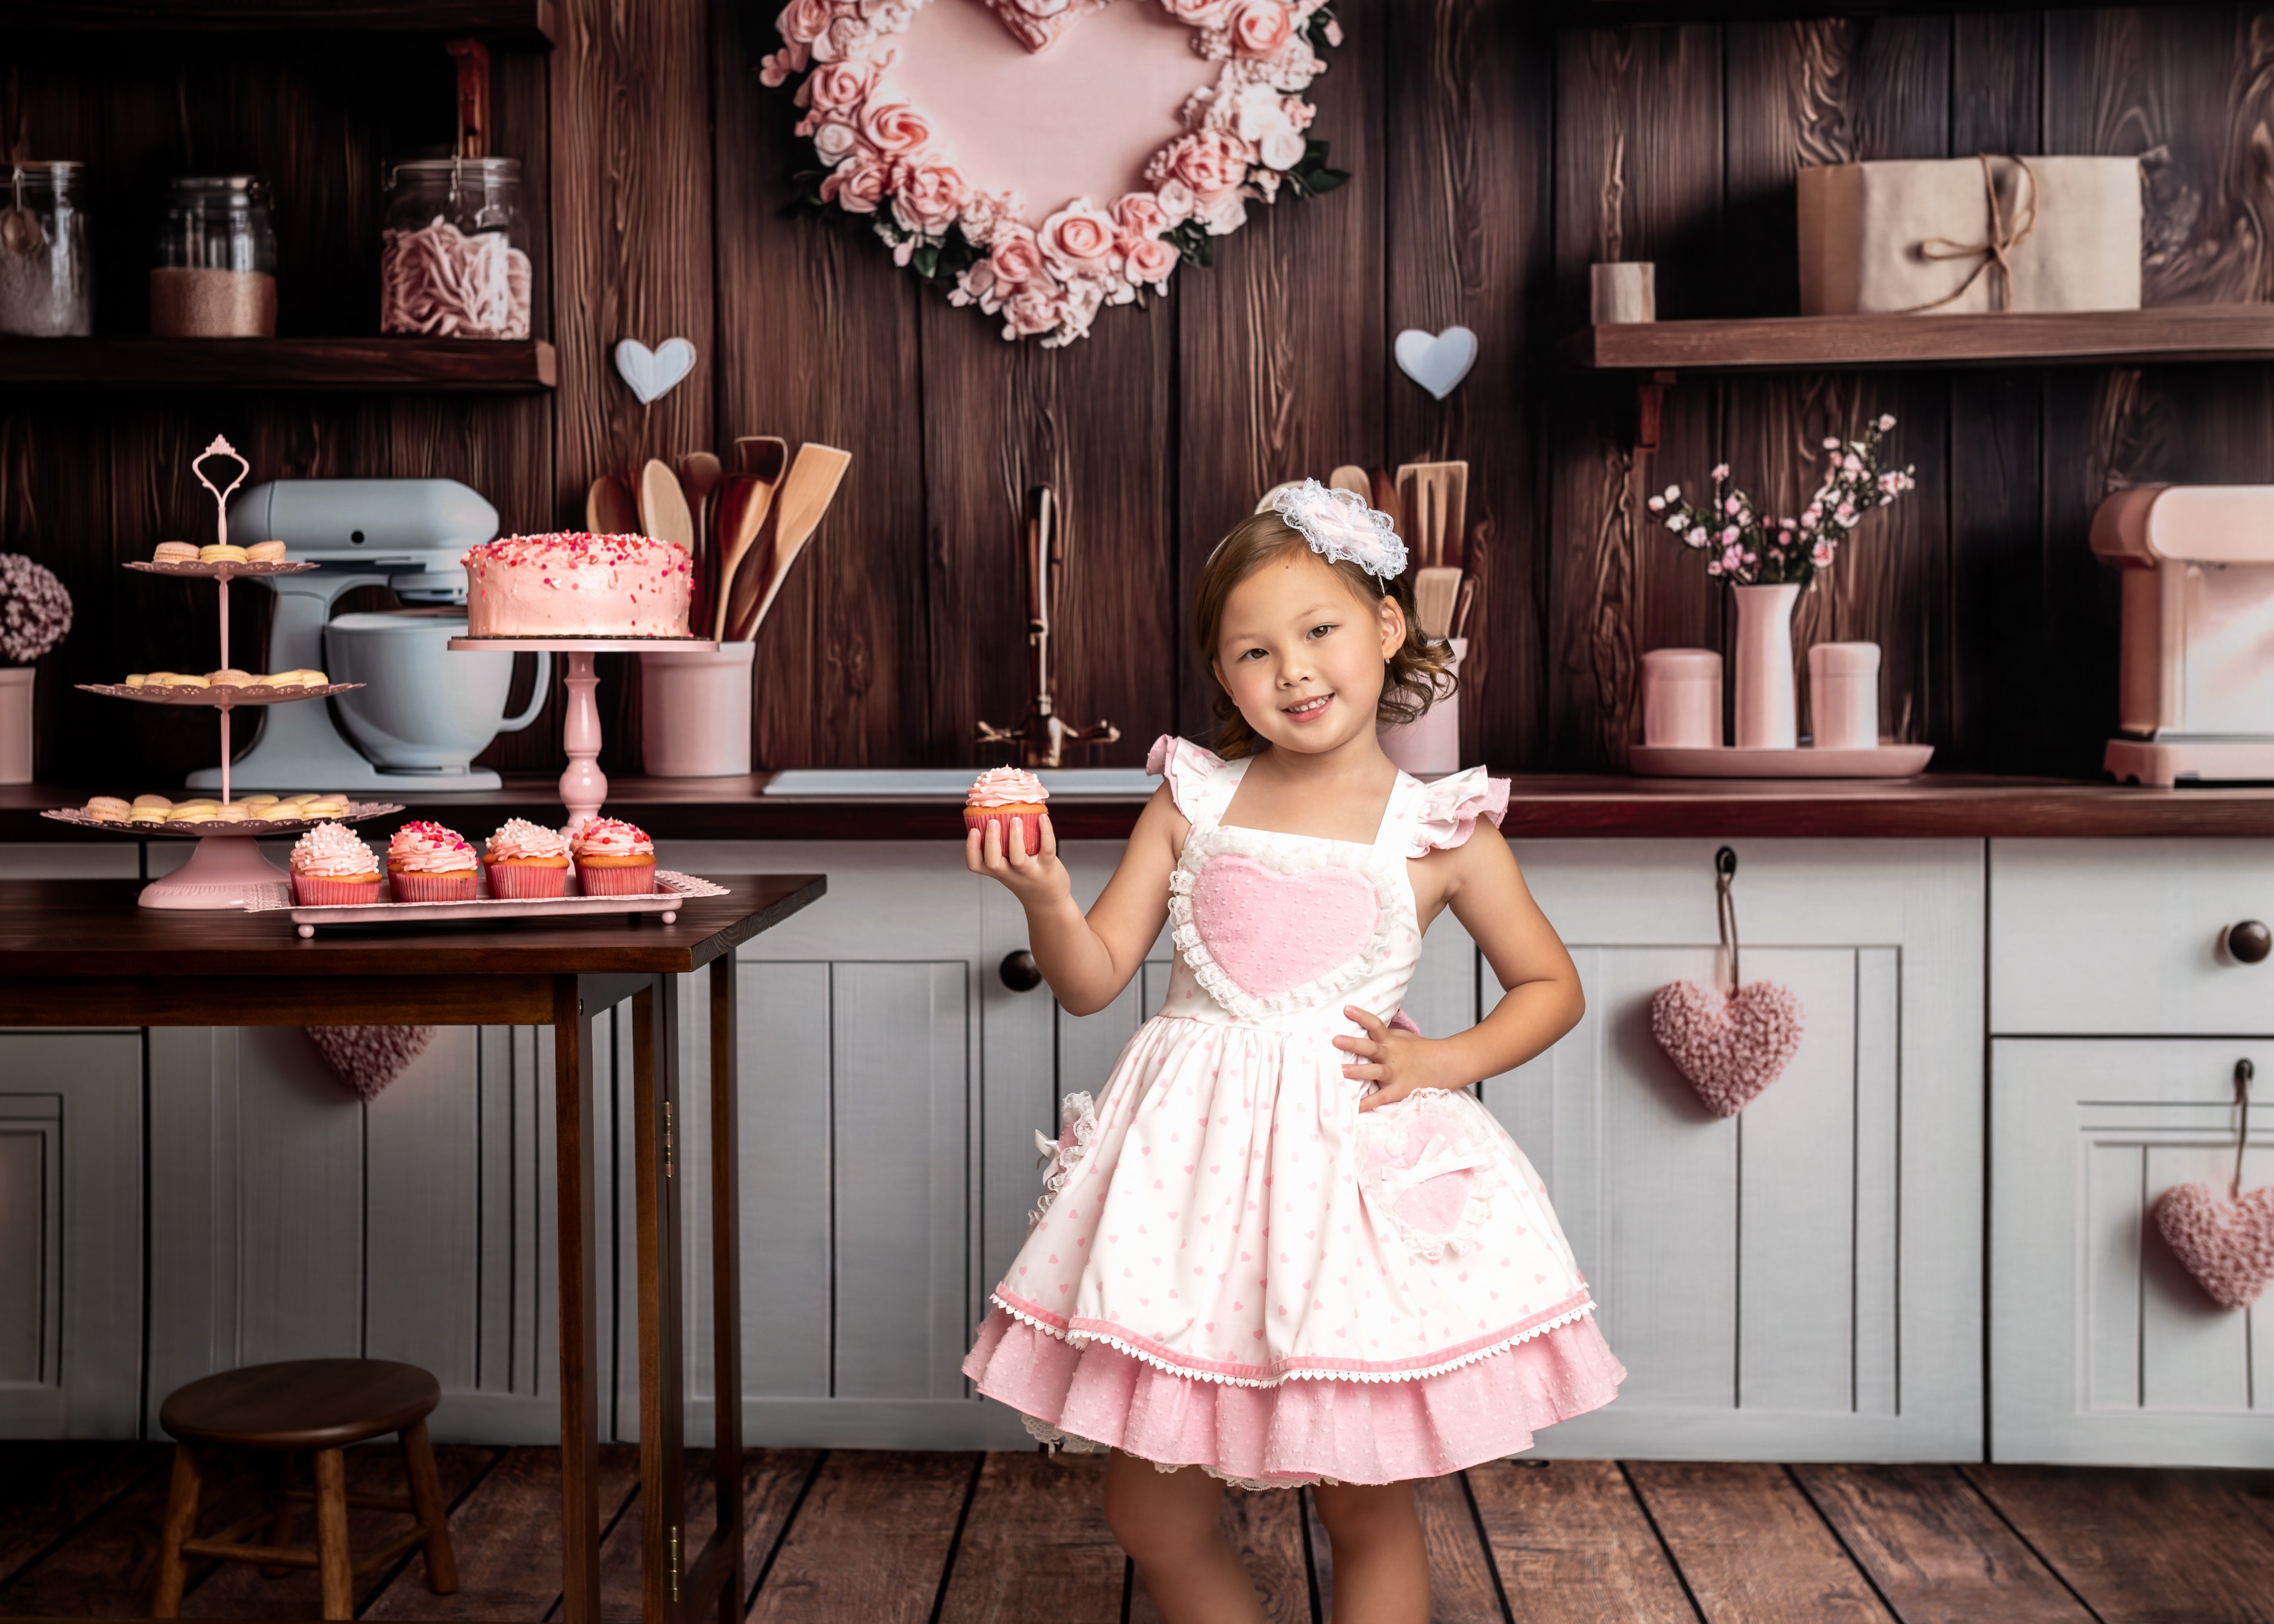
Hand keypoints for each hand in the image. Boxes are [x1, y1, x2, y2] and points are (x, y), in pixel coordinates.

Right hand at [965, 812, 1072, 907]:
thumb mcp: (1008, 868)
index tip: (973, 831)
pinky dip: (1046, 832)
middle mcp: (1010, 873)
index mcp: (996, 871)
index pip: (975, 865)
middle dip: (991, 841)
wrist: (1047, 900)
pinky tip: (1042, 818)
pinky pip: (1047, 849)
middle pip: (993, 862)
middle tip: (992, 822)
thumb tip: (996, 811)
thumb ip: (1000, 849)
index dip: (971, 849)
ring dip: (1015, 837)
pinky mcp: (1048, 868)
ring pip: (1018, 858)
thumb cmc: (1025, 878)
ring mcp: (1029, 872)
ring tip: (1015, 819)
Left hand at [1338, 1006, 1462, 1110]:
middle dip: (1353, 1044)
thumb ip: (1384, 1033)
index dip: (1361, 1016)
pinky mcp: (1398, 1090)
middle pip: (1371, 1048)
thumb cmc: (1419, 1050)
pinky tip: (1355, 1107)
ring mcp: (1394, 1074)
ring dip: (1358, 1072)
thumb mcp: (1402, 1037)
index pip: (1375, 1025)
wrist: (1445, 1066)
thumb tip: (1364, 1023)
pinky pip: (1381, 1098)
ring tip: (1341, 1071)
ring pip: (1374, 1072)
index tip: (1346, 1009)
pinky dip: (1368, 1104)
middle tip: (1336, 1039)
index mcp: (1391, 1041)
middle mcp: (1391, 1056)